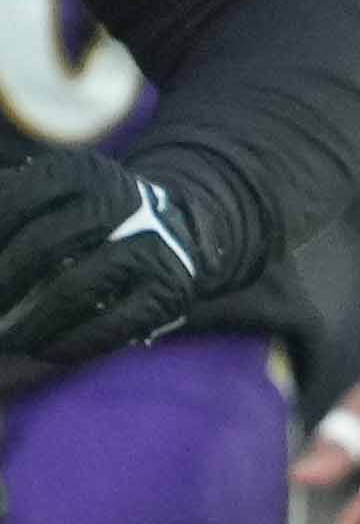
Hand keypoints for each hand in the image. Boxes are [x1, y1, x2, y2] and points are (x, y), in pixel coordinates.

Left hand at [0, 142, 204, 364]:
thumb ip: (11, 210)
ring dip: (28, 324)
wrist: (178, 231)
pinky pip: (110, 325)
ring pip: (74, 289)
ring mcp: (150, 246)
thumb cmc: (88, 223)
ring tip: (5, 341)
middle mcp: (120, 200)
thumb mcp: (53, 198)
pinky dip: (68, 345)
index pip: (12, 203)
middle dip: (1, 285)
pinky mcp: (168, 289)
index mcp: (80, 172)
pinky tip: (42, 351)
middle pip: (41, 246)